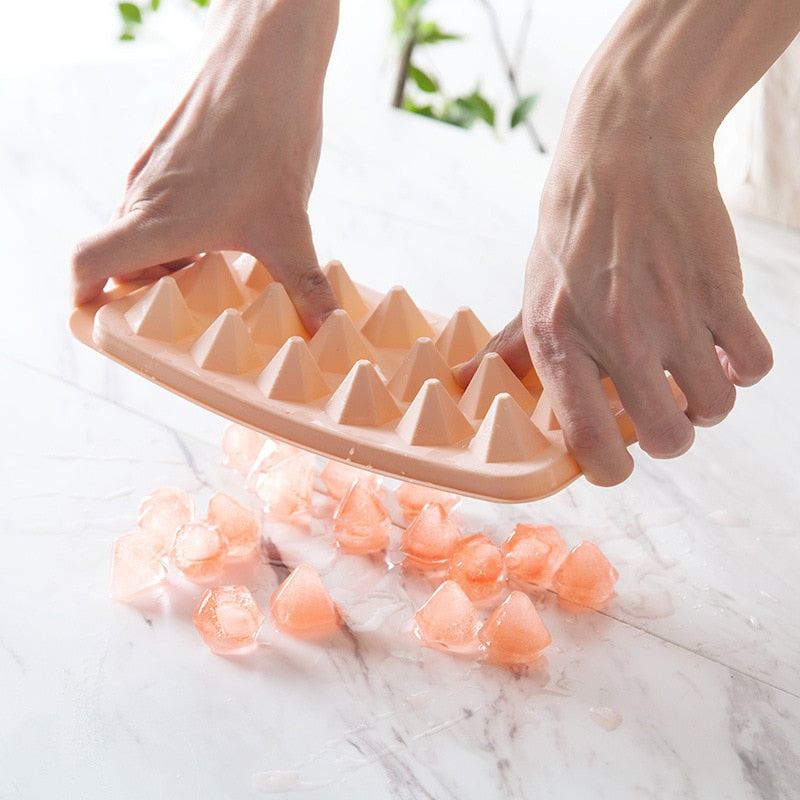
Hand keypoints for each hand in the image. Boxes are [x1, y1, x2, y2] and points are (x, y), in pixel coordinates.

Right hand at [71, 0, 339, 333]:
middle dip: (148, 285)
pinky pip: (160, 198)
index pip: (86, 263)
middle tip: (191, 305)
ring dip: (168, 254)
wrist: (266, 57)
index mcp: (156, 222)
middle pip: (119, 254)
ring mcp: (153, 169)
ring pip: (141, 225)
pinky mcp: (170, 149)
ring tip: (216, 270)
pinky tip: (228, 227)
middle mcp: (142, 194)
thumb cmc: (267, 137)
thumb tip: (329, 327)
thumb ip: (304, 285)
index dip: (86, 295)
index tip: (108, 317)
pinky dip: (180, 224)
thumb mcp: (291, 228)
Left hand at [459, 89, 772, 485]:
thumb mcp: (533, 293)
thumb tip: (462, 381)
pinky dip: (743, 365)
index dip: (610, 468)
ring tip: (689, 372)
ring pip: (714, 409)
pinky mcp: (720, 290)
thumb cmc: (572, 231)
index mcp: (561, 344)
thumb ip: (507, 349)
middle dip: (668, 436)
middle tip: (659, 408)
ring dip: (706, 401)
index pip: (590, 444)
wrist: (624, 155)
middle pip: (669, 440)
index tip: (617, 459)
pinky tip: (721, 346)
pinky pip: (754, 365)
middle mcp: (617, 338)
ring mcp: (673, 316)